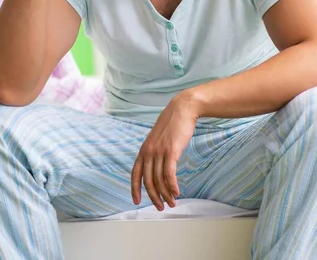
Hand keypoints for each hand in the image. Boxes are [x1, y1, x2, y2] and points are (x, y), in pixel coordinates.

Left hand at [131, 94, 198, 210]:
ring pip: (159, 179)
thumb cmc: (172, 125)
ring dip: (166, 194)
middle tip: (161, 207)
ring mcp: (159, 151)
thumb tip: (157, 167)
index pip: (135, 173)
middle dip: (154, 197)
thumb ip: (155, 152)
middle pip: (148, 180)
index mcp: (143, 149)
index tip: (136, 201)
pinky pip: (169, 173)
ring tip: (172, 203)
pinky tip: (176, 193)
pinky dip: (172, 186)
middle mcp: (149, 151)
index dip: (134, 188)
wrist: (182, 109)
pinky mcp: (171, 151)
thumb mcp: (158, 139)